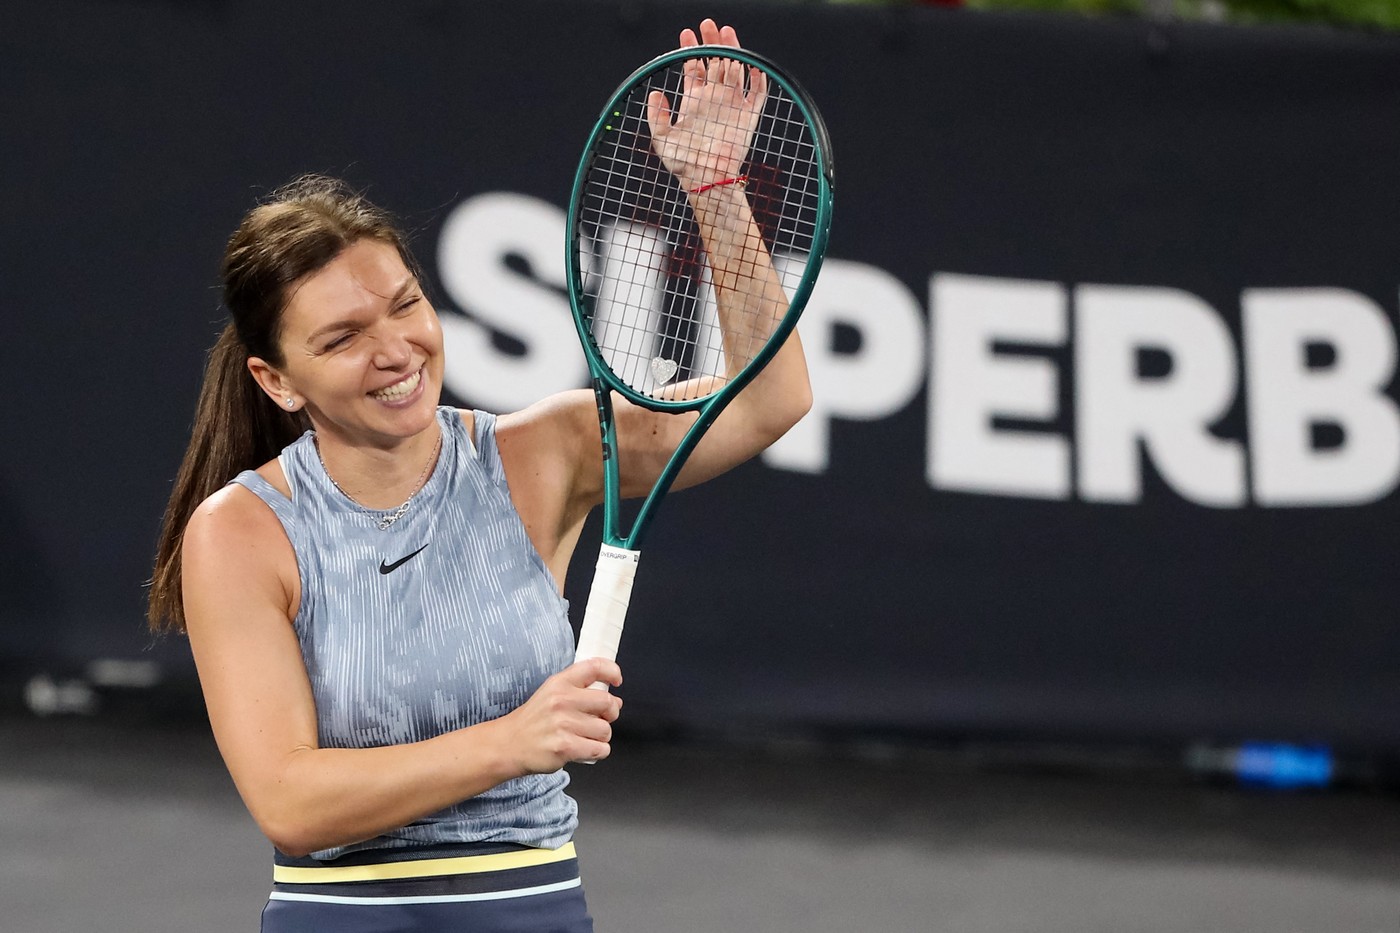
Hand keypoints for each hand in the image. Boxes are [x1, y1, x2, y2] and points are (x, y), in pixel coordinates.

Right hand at [499, 658, 623, 772]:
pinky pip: (600, 749)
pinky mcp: (565, 747)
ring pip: (605, 730)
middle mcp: (562, 700)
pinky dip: (598, 751)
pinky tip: (584, 749)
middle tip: (601, 719)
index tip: (617, 680)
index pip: (595, 667)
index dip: (612, 671)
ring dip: (601, 736)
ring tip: (585, 737)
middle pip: (607, 702)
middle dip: (611, 713)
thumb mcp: (551, 694)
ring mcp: (563, 724)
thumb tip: (615, 700)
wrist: (509, 744)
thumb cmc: (534, 721)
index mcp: (559, 683)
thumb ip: (581, 692)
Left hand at [646, 18, 766, 189]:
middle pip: (715, 63)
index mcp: (694, 102)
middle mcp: (714, 100)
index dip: (691, 50)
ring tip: (726, 31)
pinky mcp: (748, 116)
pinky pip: (757, 92)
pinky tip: (752, 61)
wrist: (707, 179)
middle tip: (708, 23)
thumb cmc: (683, 163)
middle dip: (712, 42)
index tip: (687, 33)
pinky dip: (757, 77)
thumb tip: (655, 92)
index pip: (694, 68)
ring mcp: (732, 105)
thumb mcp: (662, 138)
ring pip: (735, 70)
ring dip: (732, 50)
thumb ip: (657, 116)